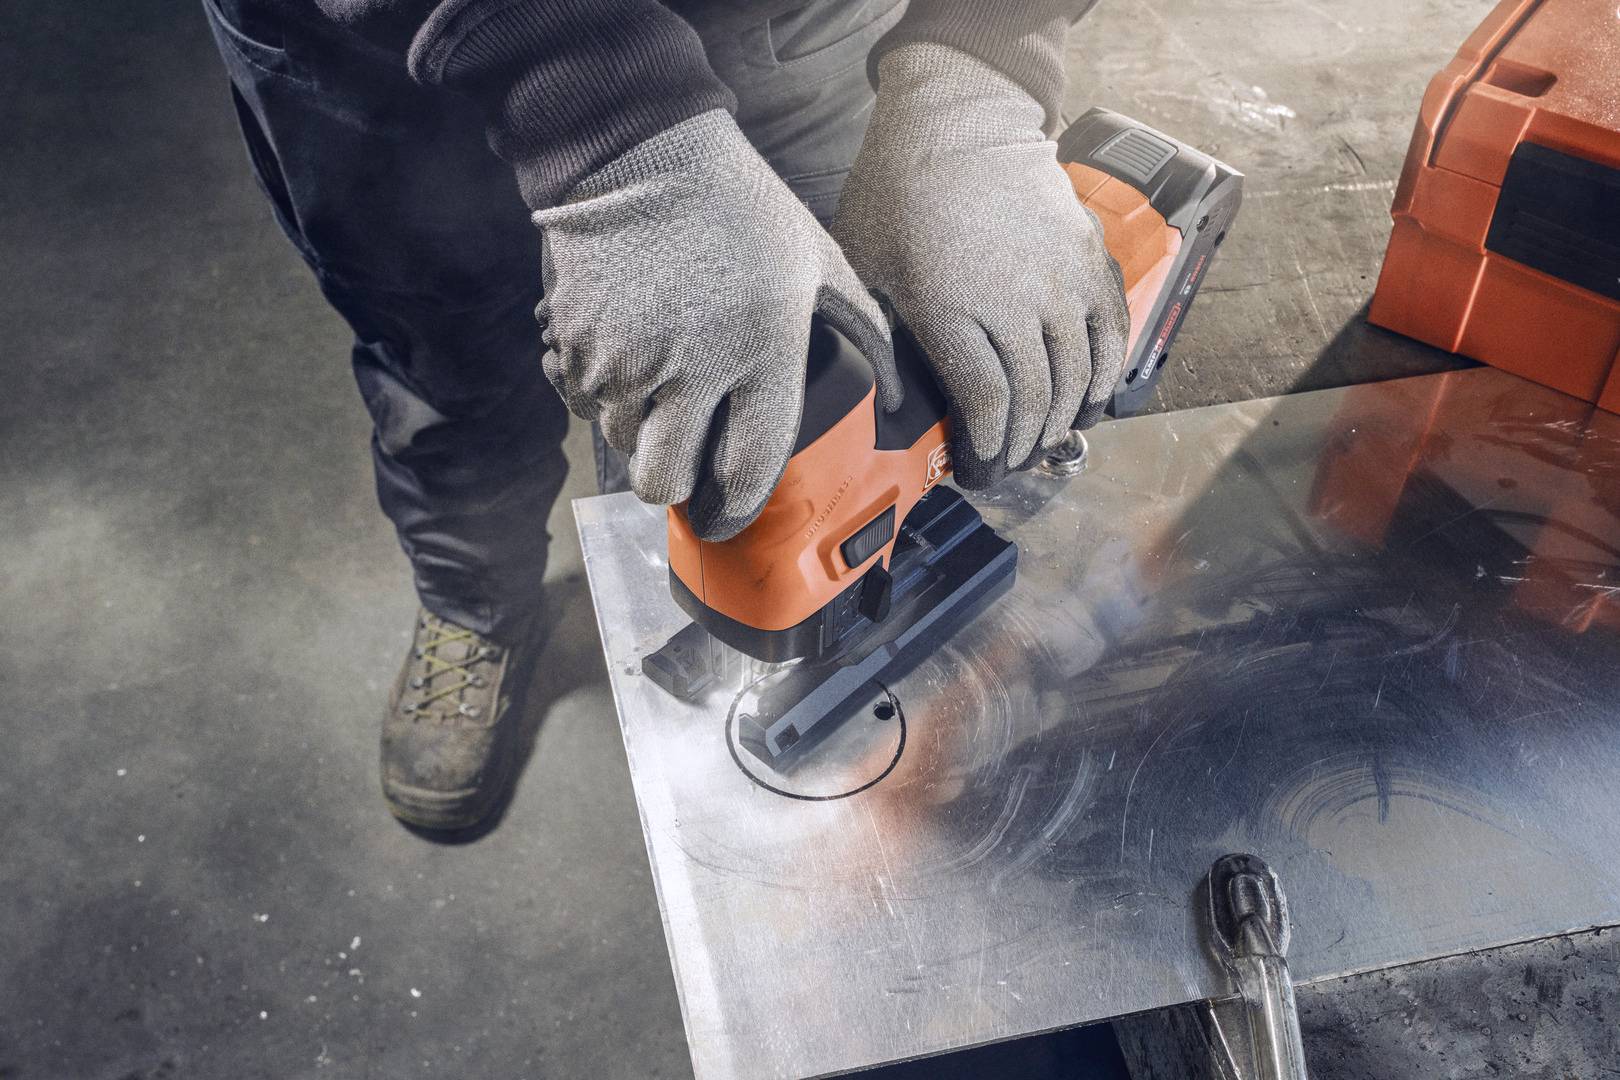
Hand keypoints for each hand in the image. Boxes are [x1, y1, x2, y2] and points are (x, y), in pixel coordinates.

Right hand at [535, 109, 896, 540]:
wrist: (639, 149)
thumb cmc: (738, 205)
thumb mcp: (816, 258)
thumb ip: (860, 327)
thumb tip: (894, 392)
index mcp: (761, 352)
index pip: (748, 468)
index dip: (739, 506)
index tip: (733, 514)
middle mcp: (691, 369)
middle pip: (664, 481)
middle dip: (673, 487)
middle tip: (683, 463)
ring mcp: (624, 360)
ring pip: (621, 445)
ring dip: (638, 434)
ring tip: (658, 393)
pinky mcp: (575, 345)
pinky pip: (583, 403)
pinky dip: (601, 396)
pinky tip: (625, 360)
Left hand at [834, 43, 1128, 488]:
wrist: (957, 120)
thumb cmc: (899, 194)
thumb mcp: (863, 268)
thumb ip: (875, 337)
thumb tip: (886, 406)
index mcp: (949, 309)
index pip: (986, 403)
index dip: (988, 449)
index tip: (979, 468)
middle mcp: (1012, 300)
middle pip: (1034, 398)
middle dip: (1022, 446)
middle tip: (1009, 466)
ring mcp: (1057, 279)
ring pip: (1074, 374)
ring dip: (1061, 419)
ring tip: (1043, 441)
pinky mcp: (1088, 259)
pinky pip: (1111, 333)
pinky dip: (1105, 375)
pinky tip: (1090, 401)